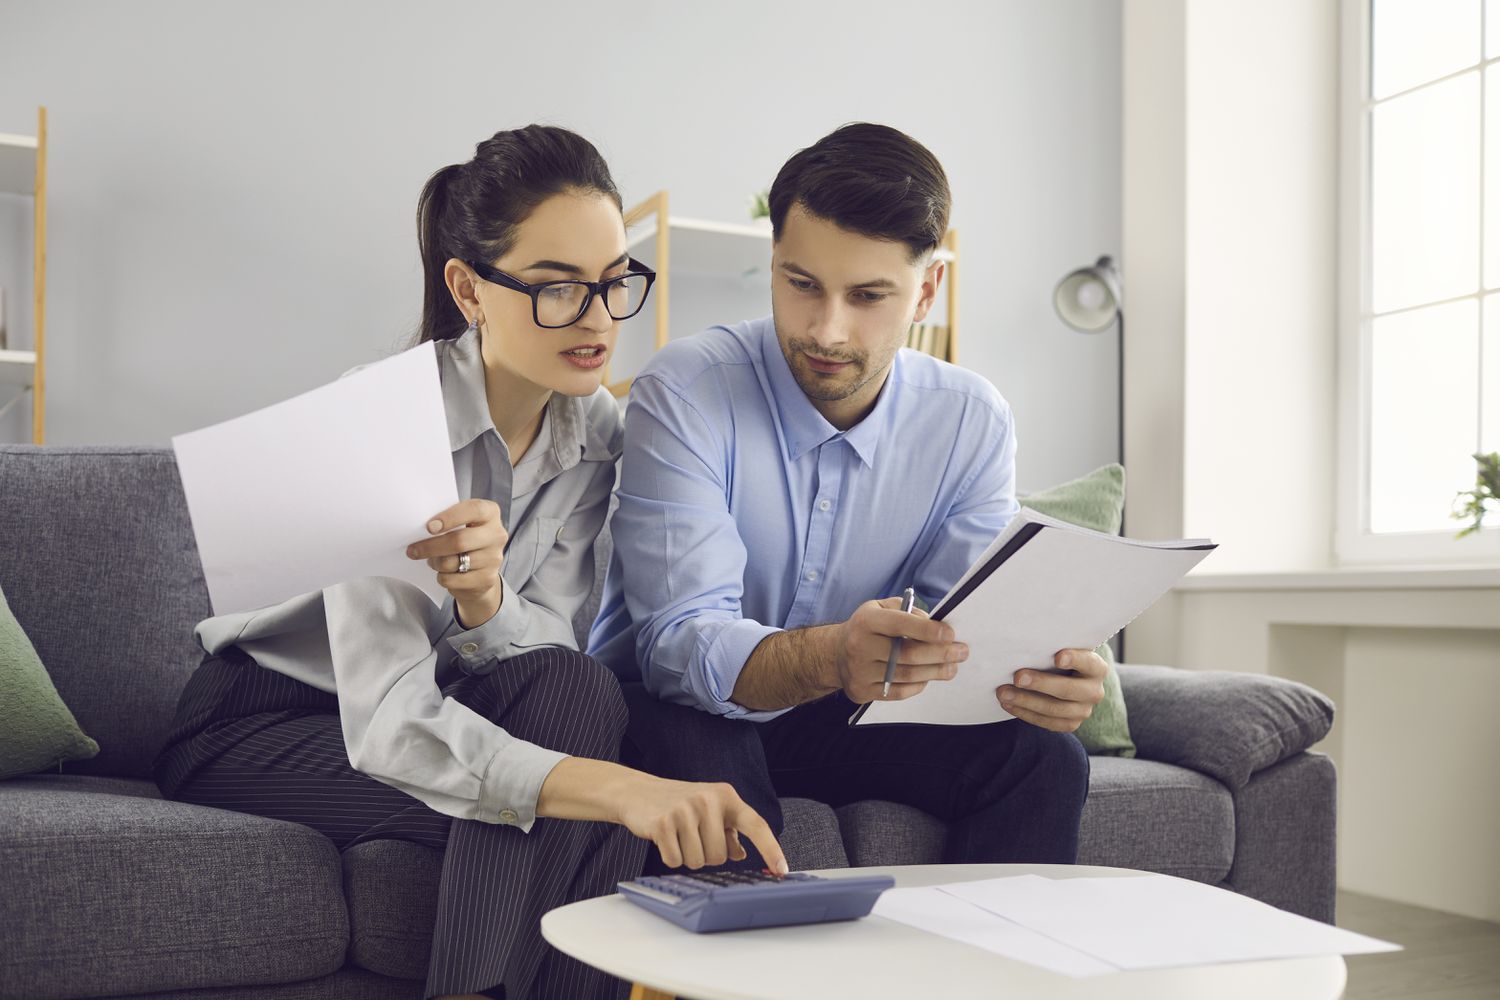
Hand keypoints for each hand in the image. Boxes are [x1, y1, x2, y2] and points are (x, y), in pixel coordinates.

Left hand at [406, 499, 507, 626]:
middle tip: (413, 550)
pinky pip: (453, 580)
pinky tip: (444, 573)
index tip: (429, 527)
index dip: (451, 517)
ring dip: (435, 563)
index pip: (474, 510)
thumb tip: (418, 530)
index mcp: (490, 513)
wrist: (483, 568)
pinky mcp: (487, 578)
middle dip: (431, 546)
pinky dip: (442, 577)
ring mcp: (494, 558)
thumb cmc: (466, 538)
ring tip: (433, 561)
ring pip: (452, 562)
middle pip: (460, 541)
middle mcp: (497, 534)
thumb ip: (448, 521)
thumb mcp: (461, 523)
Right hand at [615, 775, 787, 874]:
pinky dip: (670, 857)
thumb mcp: (710, 811)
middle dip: (706, 855)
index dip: (771, 849)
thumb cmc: (679, 803)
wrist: (638, 792)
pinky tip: (664, 839)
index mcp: (726, 796)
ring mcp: (686, 810)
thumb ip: (729, 831)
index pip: (756, 825)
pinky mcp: (663, 823)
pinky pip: (676, 861)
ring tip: (678, 836)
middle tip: (692, 836)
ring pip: (698, 861)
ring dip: (687, 857)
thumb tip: (741, 853)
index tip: (782, 870)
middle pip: (720, 856)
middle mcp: (709, 800)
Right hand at [831, 596, 967, 704]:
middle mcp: (859, 646)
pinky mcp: (861, 691)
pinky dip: (918, 685)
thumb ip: (907, 611)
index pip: (900, 624)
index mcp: (866, 621)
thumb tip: (934, 624)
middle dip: (940, 654)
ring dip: (935, 672)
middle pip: (907, 654)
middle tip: (961, 652)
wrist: (835, 653)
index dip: (928, 630)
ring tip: (952, 667)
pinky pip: (898, 692)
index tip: (950, 634)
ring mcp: (859, 671)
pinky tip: (929, 677)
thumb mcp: (880, 608)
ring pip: (906, 675)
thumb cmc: (867, 628)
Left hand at [996, 648, 1106, 731]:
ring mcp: (1083, 710)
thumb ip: (1051, 647)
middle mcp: (1094, 691)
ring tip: (1004, 693)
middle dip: (1041, 683)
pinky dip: (1025, 713)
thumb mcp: (1061, 649)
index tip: (1057, 657)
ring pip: (1055, 710)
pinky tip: (1009, 705)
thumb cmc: (1058, 658)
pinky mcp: (1071, 724)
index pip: (1088, 662)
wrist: (1064, 679)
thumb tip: (1025, 642)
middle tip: (1017, 677)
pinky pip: (1048, 723)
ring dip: (1026, 701)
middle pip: (1068, 690)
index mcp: (1097, 668)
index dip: (1074, 659)